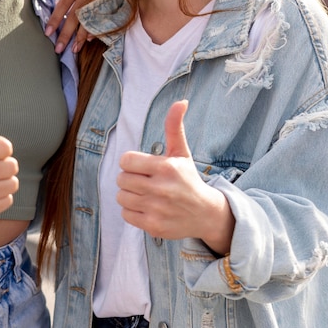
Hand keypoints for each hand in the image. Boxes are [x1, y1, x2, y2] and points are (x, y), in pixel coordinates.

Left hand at [45, 0, 112, 53]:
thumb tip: (60, 12)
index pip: (63, 4)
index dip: (55, 19)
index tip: (48, 32)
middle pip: (74, 16)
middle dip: (65, 34)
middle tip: (58, 48)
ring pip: (89, 20)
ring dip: (80, 37)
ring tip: (74, 49)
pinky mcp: (113, 1)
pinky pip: (103, 20)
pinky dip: (96, 30)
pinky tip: (89, 39)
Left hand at [116, 100, 233, 253]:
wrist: (206, 213)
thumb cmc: (188, 179)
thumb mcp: (181, 152)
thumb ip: (174, 126)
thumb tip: (181, 101)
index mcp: (165, 167)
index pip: (126, 160)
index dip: (131, 162)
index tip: (143, 166)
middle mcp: (160, 189)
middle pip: (121, 179)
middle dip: (130, 178)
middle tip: (144, 181)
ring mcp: (156, 209)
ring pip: (121, 196)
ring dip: (129, 194)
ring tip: (145, 194)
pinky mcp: (153, 226)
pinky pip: (125, 214)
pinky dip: (132, 211)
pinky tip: (147, 207)